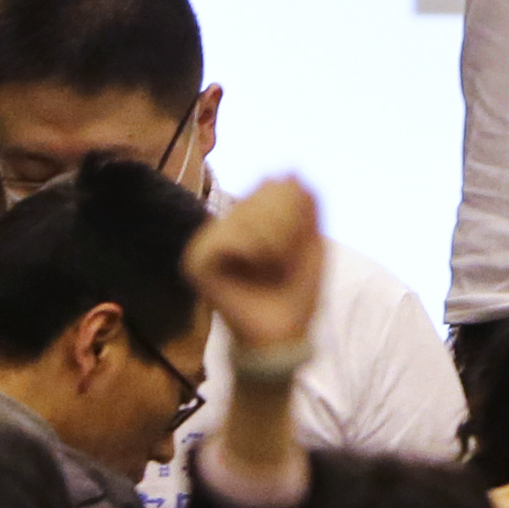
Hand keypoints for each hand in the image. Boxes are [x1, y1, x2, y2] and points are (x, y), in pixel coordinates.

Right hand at [183, 176, 323, 353]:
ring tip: (270, 269)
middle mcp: (225, 229)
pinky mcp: (196, 260)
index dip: (292, 209)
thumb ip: (307, 208)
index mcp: (249, 223)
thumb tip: (292, 172)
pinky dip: (252, 251)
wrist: (283, 335)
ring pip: (246, 214)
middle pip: (261, 195)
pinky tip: (253, 270)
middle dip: (284, 226)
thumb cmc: (297, 294)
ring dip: (272, 241)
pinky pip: (230, 236)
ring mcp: (207, 243)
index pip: (272, 186)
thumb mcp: (312, 245)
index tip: (296, 245)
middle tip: (283, 262)